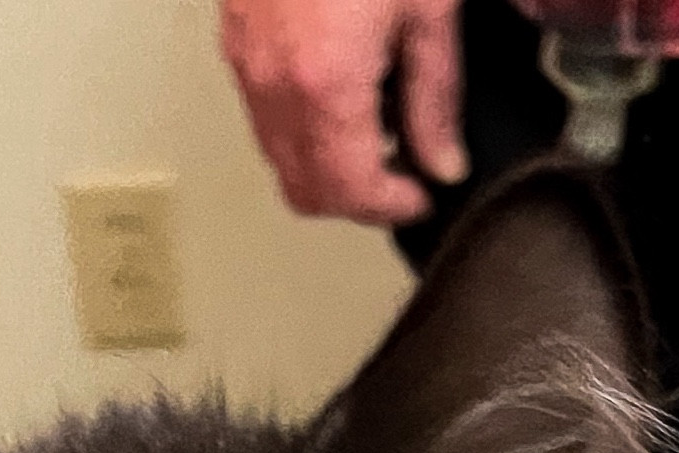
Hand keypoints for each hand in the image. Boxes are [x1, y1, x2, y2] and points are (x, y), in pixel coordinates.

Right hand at [221, 0, 469, 223]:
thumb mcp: (429, 8)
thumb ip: (435, 96)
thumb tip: (443, 158)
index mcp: (325, 84)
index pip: (350, 191)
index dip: (392, 207)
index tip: (420, 195)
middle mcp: (275, 84)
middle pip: (304, 192)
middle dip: (354, 200)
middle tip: (399, 179)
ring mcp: (247, 63)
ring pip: (277, 160)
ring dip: (324, 168)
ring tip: (372, 137)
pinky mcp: (235, 39)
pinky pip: (262, 115)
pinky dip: (299, 129)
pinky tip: (336, 100)